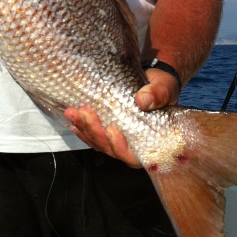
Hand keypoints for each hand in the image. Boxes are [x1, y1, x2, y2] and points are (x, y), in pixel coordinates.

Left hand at [63, 70, 179, 167]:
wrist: (153, 80)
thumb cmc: (162, 88)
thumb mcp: (164, 88)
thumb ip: (158, 95)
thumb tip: (143, 101)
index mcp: (150, 141)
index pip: (133, 155)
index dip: (120, 147)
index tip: (112, 130)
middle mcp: (132, 145)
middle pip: (110, 149)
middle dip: (94, 132)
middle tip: (84, 112)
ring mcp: (118, 139)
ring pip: (98, 142)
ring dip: (84, 129)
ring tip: (72, 112)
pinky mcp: (108, 130)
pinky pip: (93, 135)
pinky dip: (82, 128)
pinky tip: (73, 120)